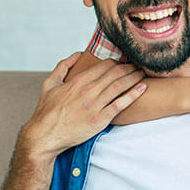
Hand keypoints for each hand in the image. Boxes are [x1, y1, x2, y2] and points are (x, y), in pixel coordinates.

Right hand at [21, 53, 145, 160]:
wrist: (46, 135)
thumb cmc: (47, 110)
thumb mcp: (49, 84)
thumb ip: (63, 67)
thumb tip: (77, 54)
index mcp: (78, 81)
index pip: (104, 66)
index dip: (118, 62)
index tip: (125, 61)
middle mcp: (88, 91)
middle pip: (115, 74)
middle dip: (129, 67)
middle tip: (139, 64)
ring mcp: (95, 105)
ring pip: (120, 86)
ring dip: (134, 77)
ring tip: (143, 73)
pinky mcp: (101, 119)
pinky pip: (121, 104)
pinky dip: (133, 94)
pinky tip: (142, 87)